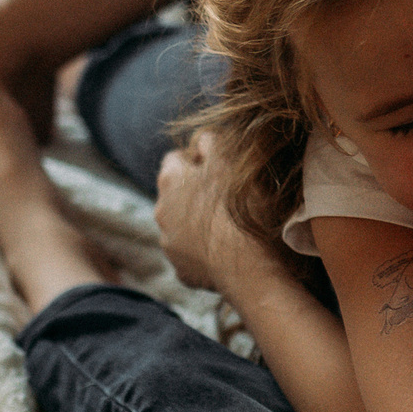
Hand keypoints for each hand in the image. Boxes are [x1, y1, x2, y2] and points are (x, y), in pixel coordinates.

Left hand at [153, 133, 273, 295]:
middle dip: (195, 194)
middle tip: (226, 198)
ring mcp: (169, 245)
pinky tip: (227, 253)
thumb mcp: (231, 159)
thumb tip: (203, 140)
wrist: (251, 266)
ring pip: (181, 226)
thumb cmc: (247, 206)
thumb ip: (212, 143)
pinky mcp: (182, 272)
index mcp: (171, 179)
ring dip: (198, 224)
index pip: (176, 159)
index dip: (198, 160)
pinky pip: (191, 256)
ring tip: (229, 228)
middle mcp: (161, 210)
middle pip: (175, 195)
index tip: (220, 166)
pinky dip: (204, 253)